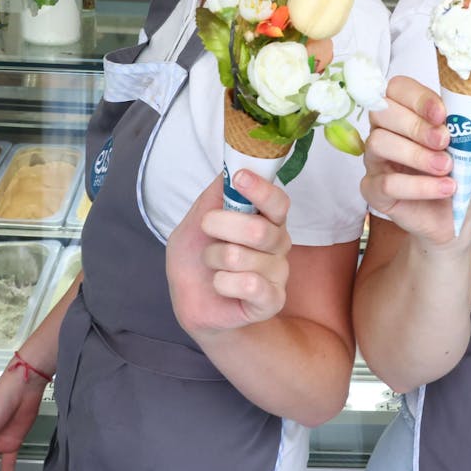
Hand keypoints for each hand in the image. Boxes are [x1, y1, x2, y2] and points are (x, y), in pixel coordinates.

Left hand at [167, 171, 293, 336]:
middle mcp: (278, 243)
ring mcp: (278, 272)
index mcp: (265, 219)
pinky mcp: (273, 300)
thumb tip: (232, 168)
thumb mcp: (193, 222)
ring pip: (241, 257)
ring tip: (212, 265)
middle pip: (258, 229)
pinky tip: (220, 285)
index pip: (277, 201)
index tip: (239, 177)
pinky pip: (250, 285)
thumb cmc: (196, 259)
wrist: (192, 302)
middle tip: (206, 230)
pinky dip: (223, 283)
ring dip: (213, 259)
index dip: (261, 189)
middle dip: (220, 226)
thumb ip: (214, 197)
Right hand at [361, 75, 470, 247]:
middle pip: (383, 111)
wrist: (460, 224)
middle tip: (445, 141)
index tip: (443, 113)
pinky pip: (385, 182)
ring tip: (447, 169)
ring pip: (378, 142)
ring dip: (416, 155)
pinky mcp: (374, 190)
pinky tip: (444, 189)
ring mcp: (377, 161)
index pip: (398, 88)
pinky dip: (418, 186)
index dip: (417, 96)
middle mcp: (388, 132)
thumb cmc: (466, 181)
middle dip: (416, 125)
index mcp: (410, 113)